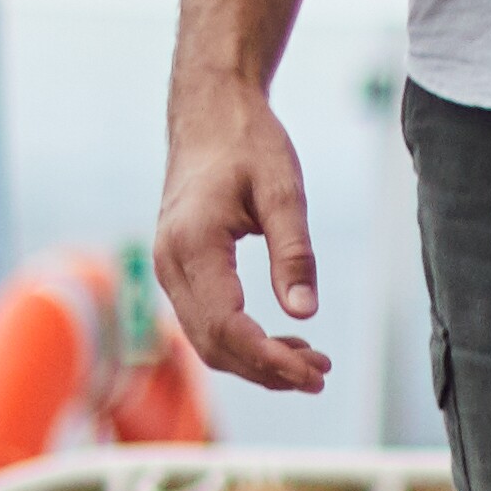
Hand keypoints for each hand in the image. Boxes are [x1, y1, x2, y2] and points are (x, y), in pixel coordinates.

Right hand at [157, 83, 329, 394]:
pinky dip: (243, 342)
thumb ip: (294, 252)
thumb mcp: (284, 190)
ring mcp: (169, 268)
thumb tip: (304, 312)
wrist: (209, 114)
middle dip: (267, 369)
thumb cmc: (248, 144)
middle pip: (213, 343)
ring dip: (256, 362)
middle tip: (322, 375)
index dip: (270, 359)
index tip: (315, 373)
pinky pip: (206, 321)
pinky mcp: (180, 269)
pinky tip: (284, 343)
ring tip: (312, 364)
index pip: (227, 325)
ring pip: (206, 339)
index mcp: (193, 245)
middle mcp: (170, 263)